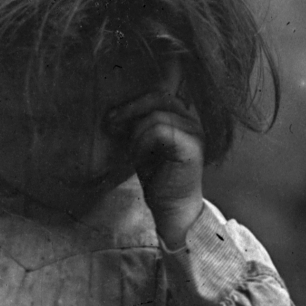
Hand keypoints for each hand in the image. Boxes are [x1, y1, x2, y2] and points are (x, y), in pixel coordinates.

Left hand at [111, 92, 205, 246]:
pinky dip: (142, 142)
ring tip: (132, 154)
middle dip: (131, 109)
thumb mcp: (143, 146)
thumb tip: (114, 111)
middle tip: (111, 124)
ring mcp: (195, 133)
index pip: (159, 96)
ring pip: (156, 115)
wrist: (172, 209)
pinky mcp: (191, 146)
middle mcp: (193, 122)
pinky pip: (159, 130)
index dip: (133, 102)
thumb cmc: (158, 180)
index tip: (111, 118)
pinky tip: (139, 159)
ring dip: (136, 134)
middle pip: (160, 97)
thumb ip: (137, 127)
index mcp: (183, 119)